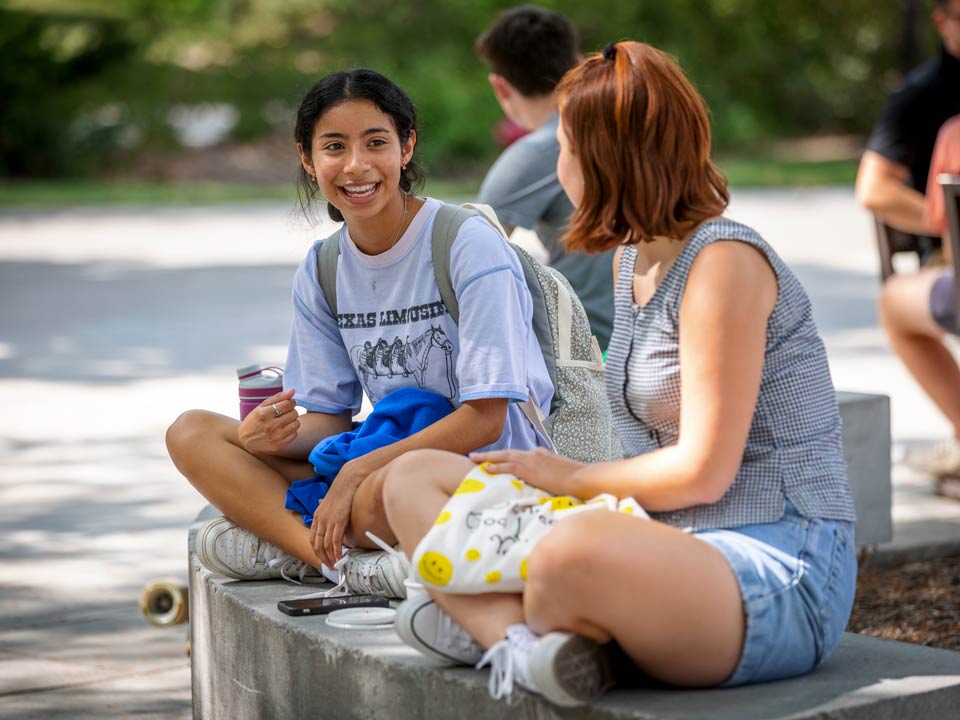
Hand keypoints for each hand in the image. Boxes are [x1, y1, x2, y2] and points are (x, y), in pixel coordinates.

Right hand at [238, 389, 299, 454]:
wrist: (245, 442)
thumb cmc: (254, 421)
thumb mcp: (261, 407)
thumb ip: (277, 397)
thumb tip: (292, 391)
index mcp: (264, 414)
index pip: (288, 404)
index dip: (291, 402)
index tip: (288, 404)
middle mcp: (270, 426)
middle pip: (294, 413)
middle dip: (291, 411)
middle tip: (284, 413)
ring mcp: (275, 437)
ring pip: (296, 424)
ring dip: (292, 421)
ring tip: (284, 422)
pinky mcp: (280, 445)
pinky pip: (295, 434)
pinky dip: (291, 431)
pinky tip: (283, 430)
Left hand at [309, 459, 366, 567]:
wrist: (349, 479)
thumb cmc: (342, 489)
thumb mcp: (329, 500)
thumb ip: (326, 510)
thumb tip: (326, 514)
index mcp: (317, 515)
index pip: (312, 538)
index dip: (317, 551)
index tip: (323, 558)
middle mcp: (320, 519)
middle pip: (317, 545)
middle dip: (322, 558)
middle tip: (329, 566)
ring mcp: (329, 521)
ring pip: (326, 545)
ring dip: (330, 557)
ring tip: (335, 565)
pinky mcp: (339, 521)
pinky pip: (335, 541)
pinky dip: (337, 551)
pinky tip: (340, 557)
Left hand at [469, 447, 585, 496]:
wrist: (582, 478)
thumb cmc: (577, 480)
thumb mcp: (562, 475)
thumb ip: (552, 476)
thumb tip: (548, 484)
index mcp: (542, 454)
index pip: (521, 456)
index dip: (507, 459)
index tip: (497, 460)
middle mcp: (535, 454)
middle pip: (508, 453)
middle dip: (492, 454)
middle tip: (476, 455)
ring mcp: (531, 459)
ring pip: (504, 456)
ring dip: (488, 457)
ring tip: (474, 459)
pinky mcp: (530, 468)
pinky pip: (508, 466)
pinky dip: (496, 466)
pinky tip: (485, 468)